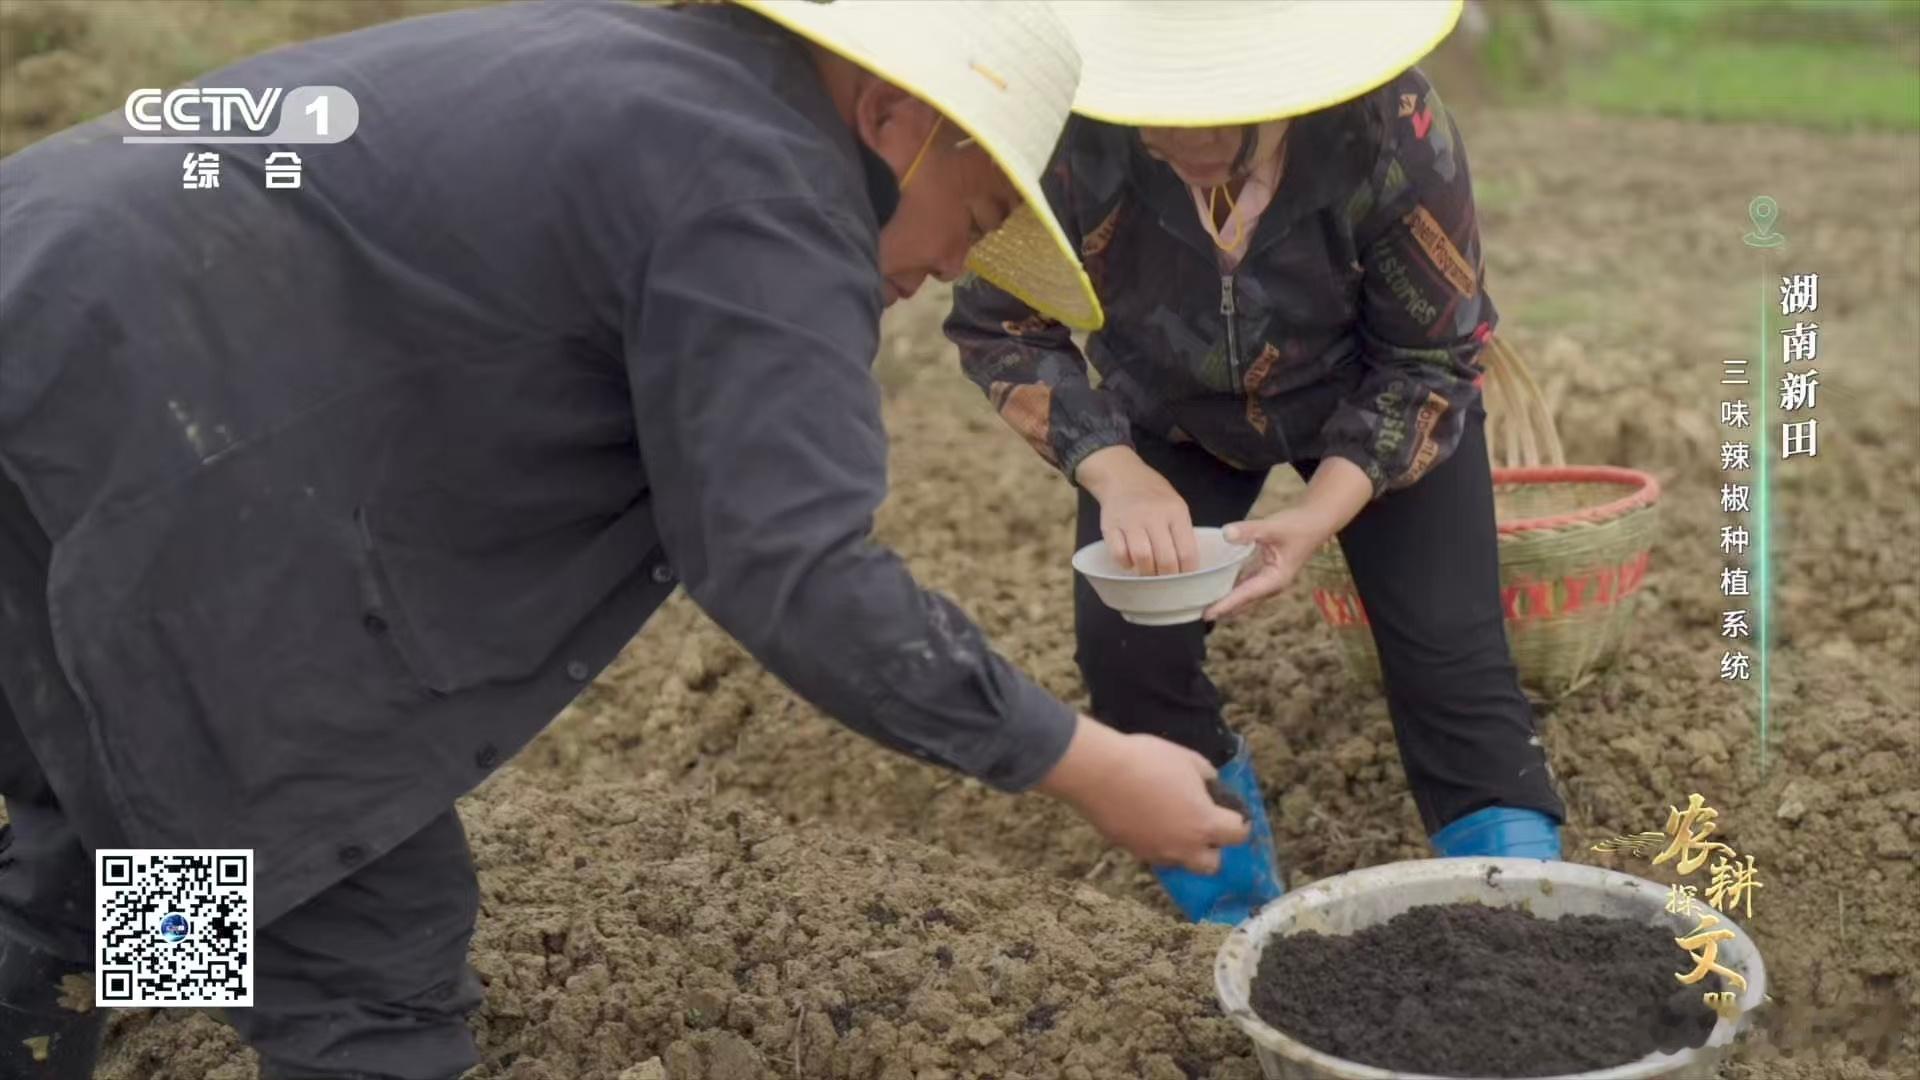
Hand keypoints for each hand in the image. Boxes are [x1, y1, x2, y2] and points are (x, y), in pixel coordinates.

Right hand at [1036, 714, 1249, 872]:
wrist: (1099, 773)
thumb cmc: (1148, 761)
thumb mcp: (1188, 759)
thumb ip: (1208, 777)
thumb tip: (1211, 786)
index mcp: (1205, 823)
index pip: (1238, 834)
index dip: (1239, 821)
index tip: (1232, 810)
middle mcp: (1184, 846)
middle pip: (1212, 864)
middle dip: (1212, 847)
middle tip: (1202, 824)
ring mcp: (1156, 852)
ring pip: (1180, 862)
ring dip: (1183, 847)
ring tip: (1172, 821)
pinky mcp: (1132, 851)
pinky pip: (1154, 854)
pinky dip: (1157, 842)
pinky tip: (1147, 819)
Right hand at [1075, 446, 1197, 575]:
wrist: (1122, 476)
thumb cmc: (1154, 495)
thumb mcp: (1176, 505)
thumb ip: (1181, 531)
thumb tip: (1186, 566)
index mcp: (1175, 511)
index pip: (1187, 551)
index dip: (1188, 572)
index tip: (1185, 579)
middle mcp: (1154, 515)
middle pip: (1166, 559)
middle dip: (1168, 578)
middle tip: (1166, 582)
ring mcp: (1130, 520)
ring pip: (1142, 557)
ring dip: (1147, 573)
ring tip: (1149, 574)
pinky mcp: (1110, 526)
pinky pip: (1119, 553)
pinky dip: (1125, 563)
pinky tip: (1130, 562)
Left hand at [1203, 506, 1336, 620]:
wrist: (1315, 521)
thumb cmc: (1297, 525)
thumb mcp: (1272, 526)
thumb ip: (1249, 531)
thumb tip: (1226, 534)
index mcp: (1275, 580)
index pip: (1245, 595)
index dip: (1225, 605)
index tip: (1207, 615)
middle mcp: (1271, 585)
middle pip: (1242, 602)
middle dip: (1221, 609)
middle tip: (1195, 614)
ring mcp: (1268, 580)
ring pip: (1242, 595)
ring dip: (1224, 600)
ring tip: (1200, 603)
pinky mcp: (1265, 573)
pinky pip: (1244, 584)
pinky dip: (1229, 587)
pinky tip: (1213, 584)